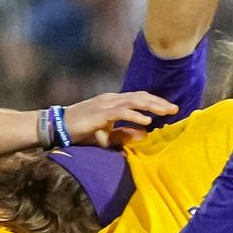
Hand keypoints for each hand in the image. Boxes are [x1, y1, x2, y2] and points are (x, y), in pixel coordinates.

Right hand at [62, 91, 178, 148]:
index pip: (139, 98)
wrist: (58, 127)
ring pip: (134, 101)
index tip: (170, 109)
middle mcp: (111, 99)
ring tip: (166, 112)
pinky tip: (146, 121)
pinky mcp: (100, 113)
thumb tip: (145, 135)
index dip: (155, 102)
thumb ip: (124, 134)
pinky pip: (121, 112)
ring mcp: (105, 104)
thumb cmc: (80, 131)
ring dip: (151, 106)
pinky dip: (135, 115)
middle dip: (158, 102)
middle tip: (175, 109)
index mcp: (113, 102)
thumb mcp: (106, 135)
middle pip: (140, 96)